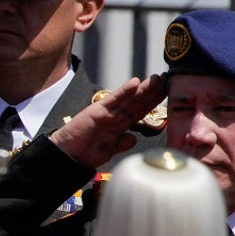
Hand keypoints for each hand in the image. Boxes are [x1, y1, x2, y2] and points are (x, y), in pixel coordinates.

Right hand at [50, 73, 168, 168]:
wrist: (66, 157)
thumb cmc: (84, 154)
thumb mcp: (108, 151)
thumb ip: (121, 144)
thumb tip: (132, 138)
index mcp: (119, 126)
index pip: (140, 112)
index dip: (154, 103)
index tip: (168, 93)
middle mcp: (115, 117)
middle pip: (138, 102)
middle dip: (153, 91)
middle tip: (168, 79)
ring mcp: (106, 113)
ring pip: (129, 99)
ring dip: (143, 88)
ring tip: (157, 78)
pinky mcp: (96, 111)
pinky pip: (113, 100)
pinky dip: (123, 91)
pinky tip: (135, 83)